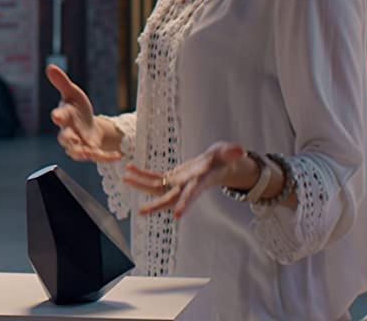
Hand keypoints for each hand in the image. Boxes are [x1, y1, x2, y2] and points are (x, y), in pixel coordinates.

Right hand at [47, 65, 122, 162]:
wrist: (87, 125)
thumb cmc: (77, 109)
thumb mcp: (73, 93)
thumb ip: (62, 82)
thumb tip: (50, 67)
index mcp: (65, 116)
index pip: (59, 116)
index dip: (57, 116)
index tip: (56, 116)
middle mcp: (69, 132)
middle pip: (65, 138)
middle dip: (68, 139)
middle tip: (73, 139)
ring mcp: (79, 145)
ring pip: (77, 152)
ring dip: (83, 153)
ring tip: (90, 152)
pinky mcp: (91, 152)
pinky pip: (97, 157)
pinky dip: (107, 158)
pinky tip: (118, 155)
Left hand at [124, 141, 256, 219]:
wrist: (217, 165)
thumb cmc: (224, 159)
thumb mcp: (229, 153)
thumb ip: (232, 152)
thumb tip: (240, 151)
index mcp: (200, 182)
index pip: (192, 194)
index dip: (185, 204)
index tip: (176, 215)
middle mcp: (186, 187)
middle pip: (170, 199)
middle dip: (156, 205)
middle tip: (141, 212)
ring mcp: (177, 184)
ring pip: (156, 188)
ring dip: (140, 185)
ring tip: (125, 178)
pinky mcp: (171, 178)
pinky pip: (154, 178)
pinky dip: (142, 175)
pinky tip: (129, 170)